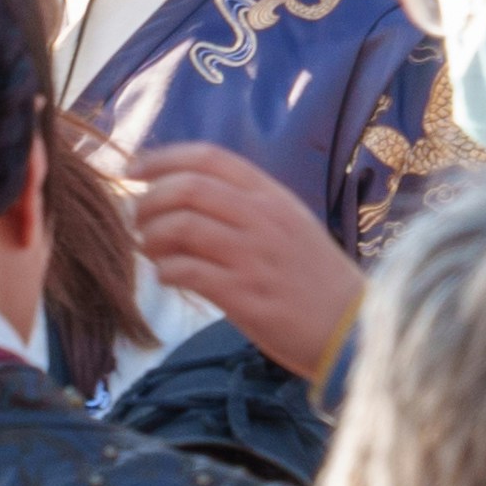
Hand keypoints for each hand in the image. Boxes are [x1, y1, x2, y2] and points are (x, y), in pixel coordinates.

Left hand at [123, 142, 362, 379]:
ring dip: (151, 237)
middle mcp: (263, 219)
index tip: (134, 170)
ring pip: (181, 228)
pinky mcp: (245, 296)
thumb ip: (247, 205)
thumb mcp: (290, 224)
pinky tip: (168, 276)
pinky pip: (187, 272)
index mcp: (273, 196)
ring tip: (149, 249)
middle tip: (136, 218)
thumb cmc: (314, 278)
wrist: (350, 328)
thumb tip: (185, 193)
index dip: (163, 158)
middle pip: (188, 188)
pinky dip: (166, 271)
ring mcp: (254, 257)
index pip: (209, 158)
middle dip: (149, 200)